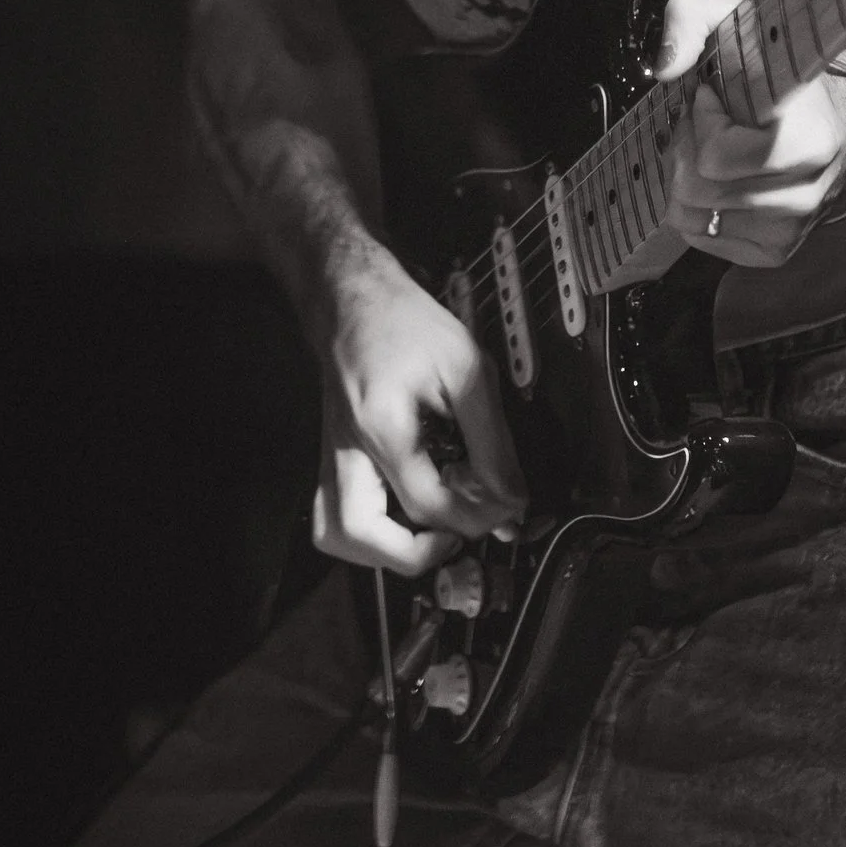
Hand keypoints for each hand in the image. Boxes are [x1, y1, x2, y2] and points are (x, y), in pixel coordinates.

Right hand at [311, 246, 525, 574]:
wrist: (353, 294)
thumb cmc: (406, 320)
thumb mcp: (466, 366)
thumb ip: (491, 437)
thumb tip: (511, 495)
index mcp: (380, 425)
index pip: (426, 503)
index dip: (476, 515)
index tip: (508, 505)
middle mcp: (346, 449)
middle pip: (359, 534)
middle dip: (415, 552)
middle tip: (457, 534)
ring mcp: (334, 455)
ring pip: (334, 532)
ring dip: (383, 550)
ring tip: (430, 533)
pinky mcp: (334, 456)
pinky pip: (336, 513)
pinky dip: (370, 531)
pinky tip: (407, 514)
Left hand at [653, 0, 845, 267]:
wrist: (834, 117)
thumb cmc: (778, 72)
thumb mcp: (736, 22)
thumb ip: (691, 21)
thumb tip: (666, 68)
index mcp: (809, 139)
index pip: (717, 155)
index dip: (703, 118)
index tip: (714, 93)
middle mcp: (808, 190)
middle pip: (698, 188)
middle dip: (686, 149)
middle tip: (703, 123)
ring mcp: (794, 225)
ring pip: (695, 218)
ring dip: (687, 179)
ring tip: (708, 148)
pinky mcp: (777, 249)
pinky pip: (704, 239)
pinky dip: (696, 209)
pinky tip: (716, 179)